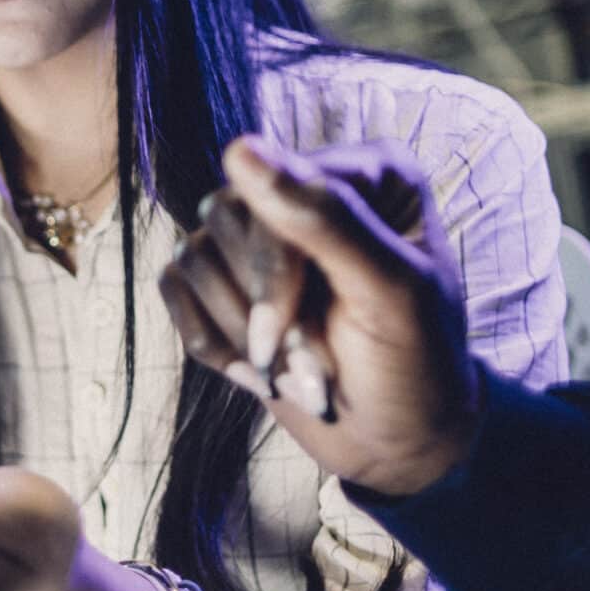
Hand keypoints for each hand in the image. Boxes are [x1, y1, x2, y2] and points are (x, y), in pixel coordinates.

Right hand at [160, 136, 478, 497]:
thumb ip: (326, 219)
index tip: (289, 337)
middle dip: (260, 307)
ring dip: (239, 332)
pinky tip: (256, 374)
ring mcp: (263, 236)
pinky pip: (174, 285)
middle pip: (224, 215)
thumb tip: (240, 149)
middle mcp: (310, 191)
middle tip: (308, 364)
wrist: (397, 442)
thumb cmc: (415, 366)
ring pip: (194, 253)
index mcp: (366, 173)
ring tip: (293, 373)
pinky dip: (209, 340)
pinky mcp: (227, 278)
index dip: (273, 268)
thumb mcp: (390, 294)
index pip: (274, 190)